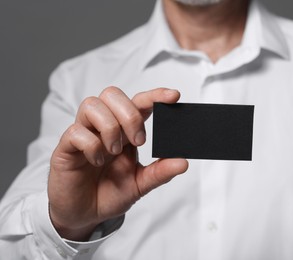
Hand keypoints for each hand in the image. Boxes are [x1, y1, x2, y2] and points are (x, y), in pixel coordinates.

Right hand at [48, 87, 187, 240]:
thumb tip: (183, 163)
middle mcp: (104, 127)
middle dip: (129, 114)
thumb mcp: (140, 184)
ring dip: (109, 127)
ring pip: (92, 105)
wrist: (85, 215)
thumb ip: (160, 172)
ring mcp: (84, 134)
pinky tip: (97, 161)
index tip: (174, 96)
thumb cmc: (110, 193)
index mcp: (125, 131)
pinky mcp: (66, 147)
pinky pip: (75, 131)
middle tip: (138, 140)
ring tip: (114, 151)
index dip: (155, 95)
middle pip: (112, 94)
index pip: (138, 103)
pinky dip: (91, 145)